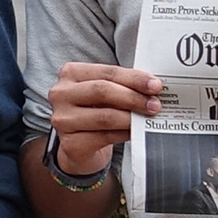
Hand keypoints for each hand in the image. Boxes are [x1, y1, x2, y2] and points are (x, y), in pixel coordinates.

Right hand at [42, 62, 161, 181]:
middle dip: (133, 97)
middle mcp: (61, 94)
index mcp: (70, 74)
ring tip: (148, 119)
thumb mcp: (104, 93)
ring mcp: (62, 119)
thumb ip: (122, 86)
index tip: (156, 85)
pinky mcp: (71, 143)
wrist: (79, 145)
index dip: (134, 78)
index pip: (106, 72)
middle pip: (102, 91)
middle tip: (155, 104)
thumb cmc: (95, 111)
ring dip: (131, 117)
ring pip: (104, 116)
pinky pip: (105, 137)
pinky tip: (135, 132)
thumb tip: (153, 87)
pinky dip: (124, 134)